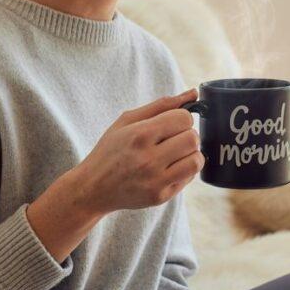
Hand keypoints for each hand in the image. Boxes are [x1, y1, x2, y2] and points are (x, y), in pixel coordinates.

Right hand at [69, 88, 203, 217]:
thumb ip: (162, 105)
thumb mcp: (127, 121)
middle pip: (192, 139)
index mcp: (139, 135)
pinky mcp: (160, 196)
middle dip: (187, 135)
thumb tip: (193, 93)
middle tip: (173, 139)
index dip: (182, 118)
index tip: (171, 123)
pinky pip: (189, 178)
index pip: (184, 118)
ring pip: (196, 161)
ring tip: (175, 153)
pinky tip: (168, 168)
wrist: (93, 188)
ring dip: (190, 154)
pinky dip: (184, 170)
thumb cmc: (111, 150)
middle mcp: (148, 159)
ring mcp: (155, 181)